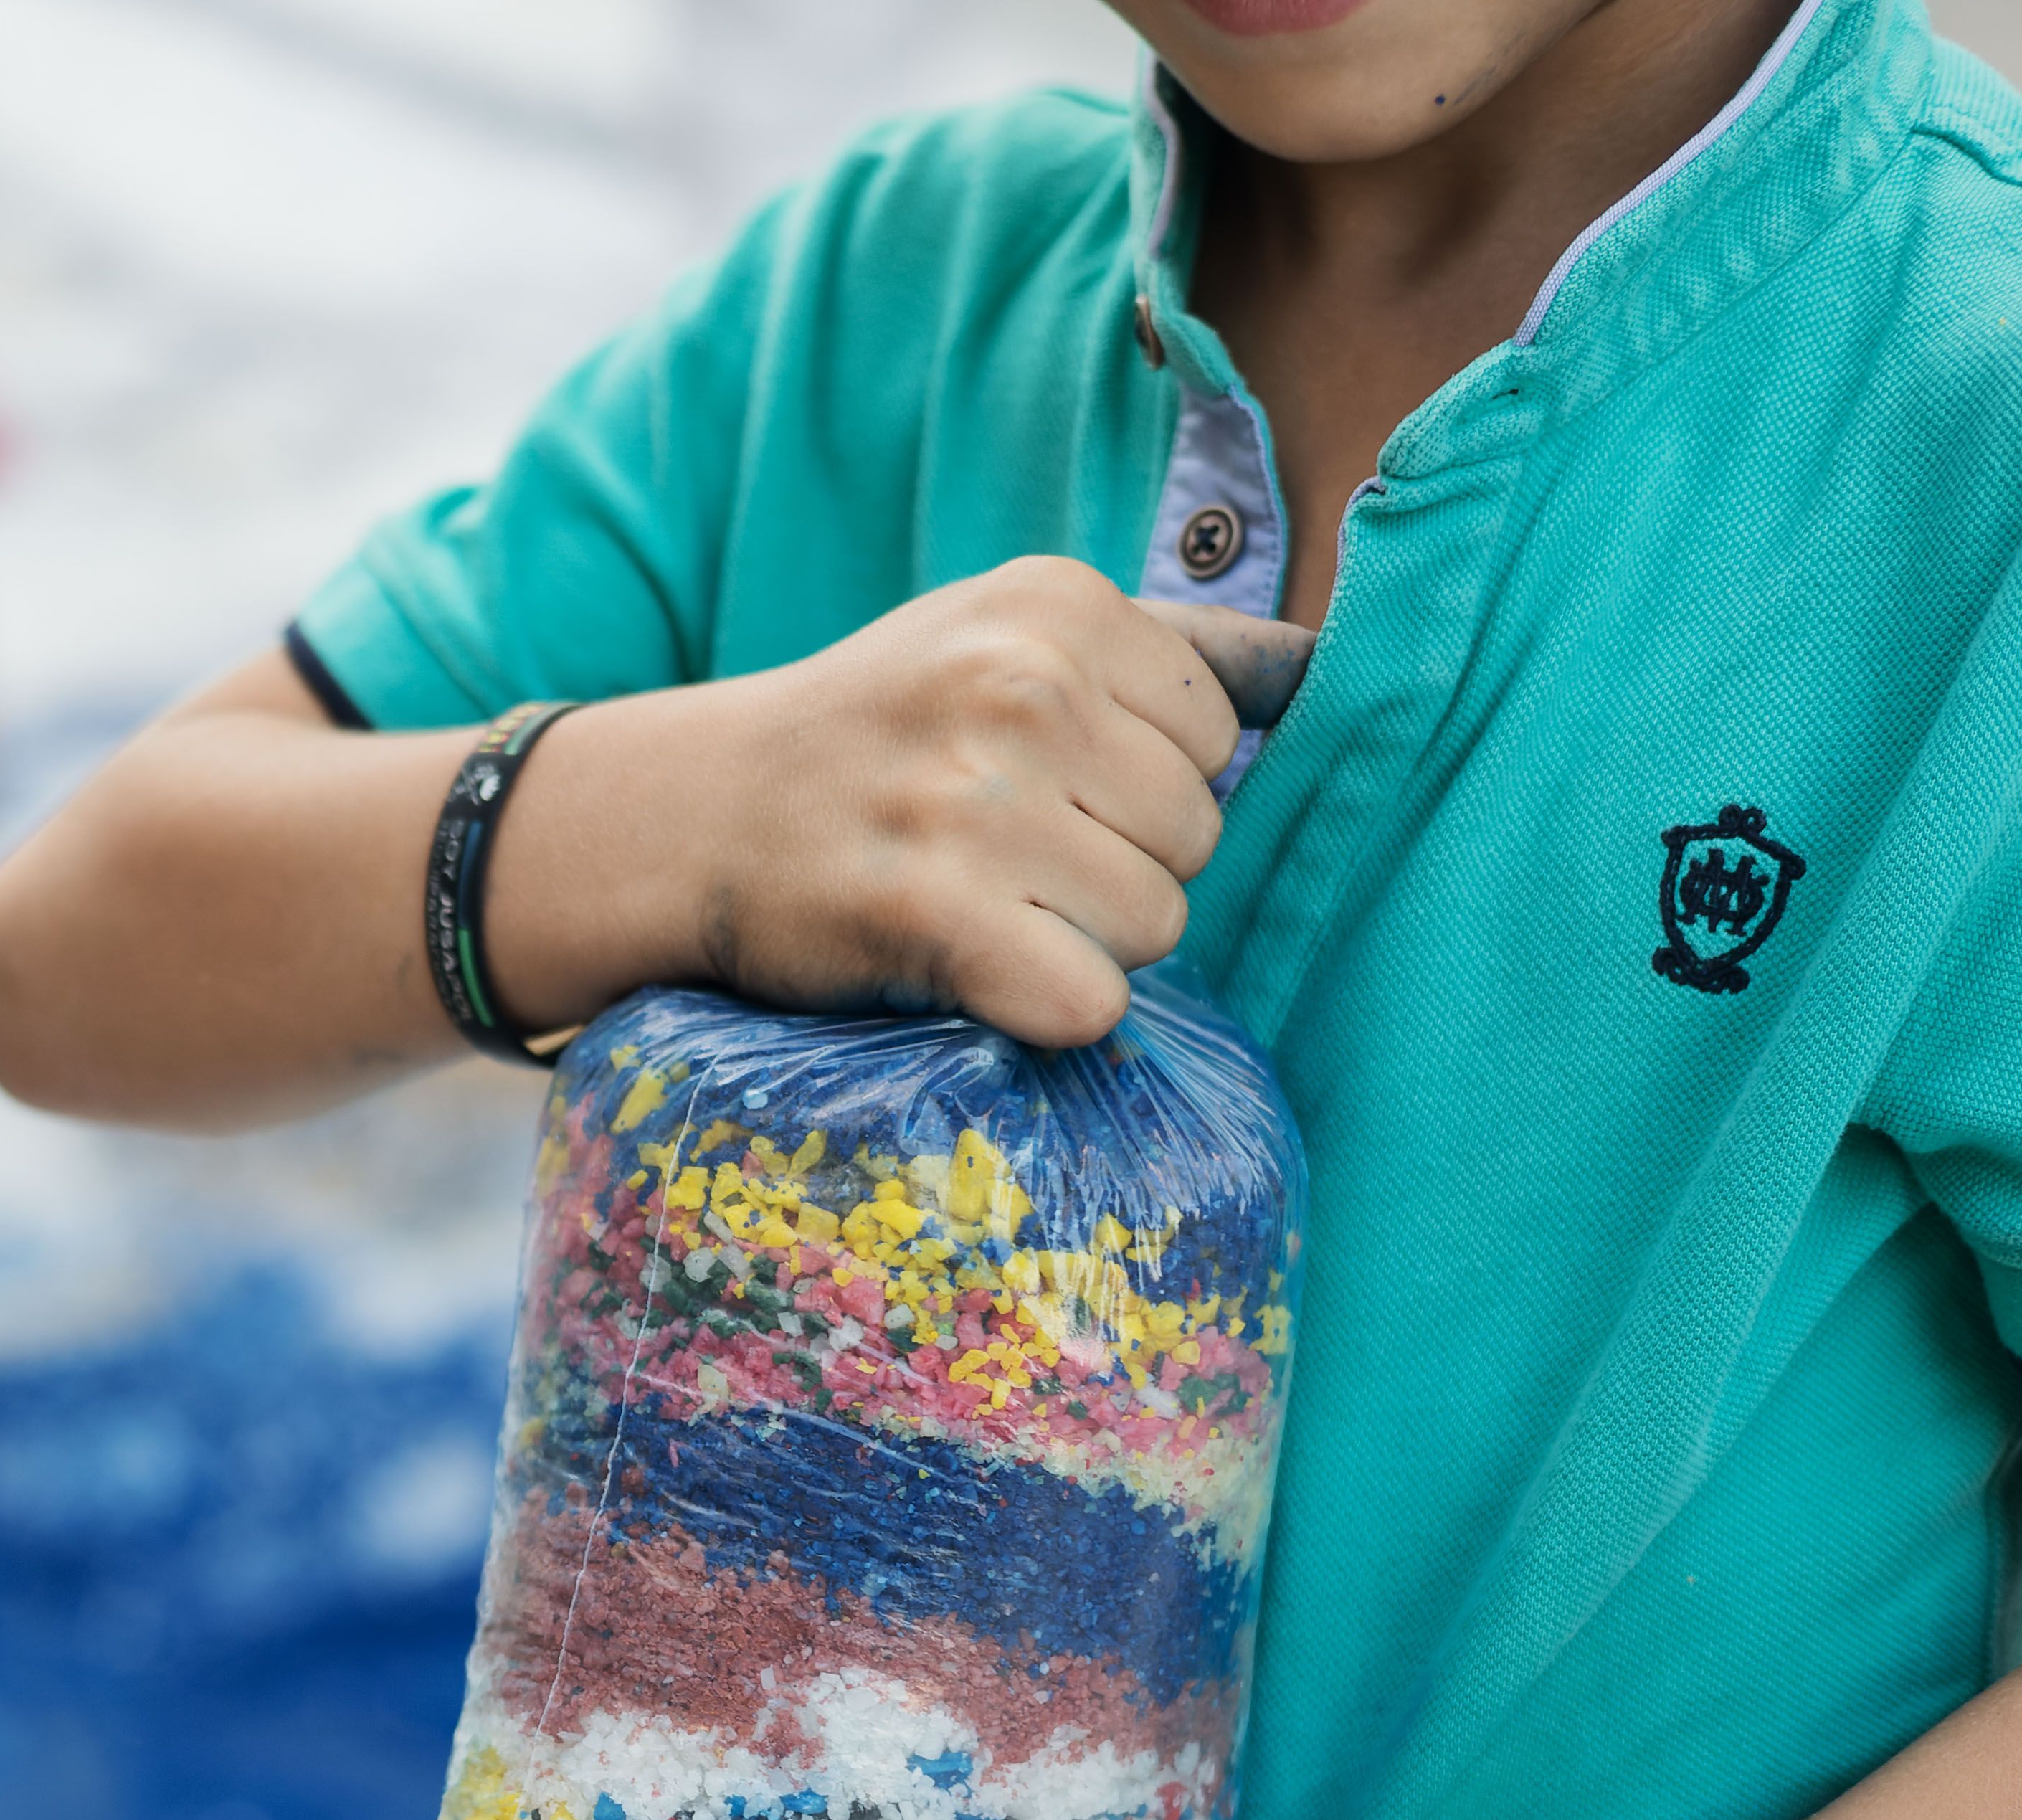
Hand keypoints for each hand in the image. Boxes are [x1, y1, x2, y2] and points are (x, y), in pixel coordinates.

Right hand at [488, 558, 1243, 1048]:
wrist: (693, 814)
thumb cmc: (875, 736)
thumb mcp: (1007, 637)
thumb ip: (1171, 655)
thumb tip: (1328, 675)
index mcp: (1053, 606)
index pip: (1219, 737)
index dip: (1140, 785)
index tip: (1041, 786)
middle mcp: (1017, 685)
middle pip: (1196, 839)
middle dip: (1116, 869)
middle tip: (1002, 860)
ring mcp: (971, 799)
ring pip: (1155, 925)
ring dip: (1079, 943)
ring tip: (982, 907)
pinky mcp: (929, 911)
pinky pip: (1088, 1003)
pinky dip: (1044, 1011)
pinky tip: (977, 972)